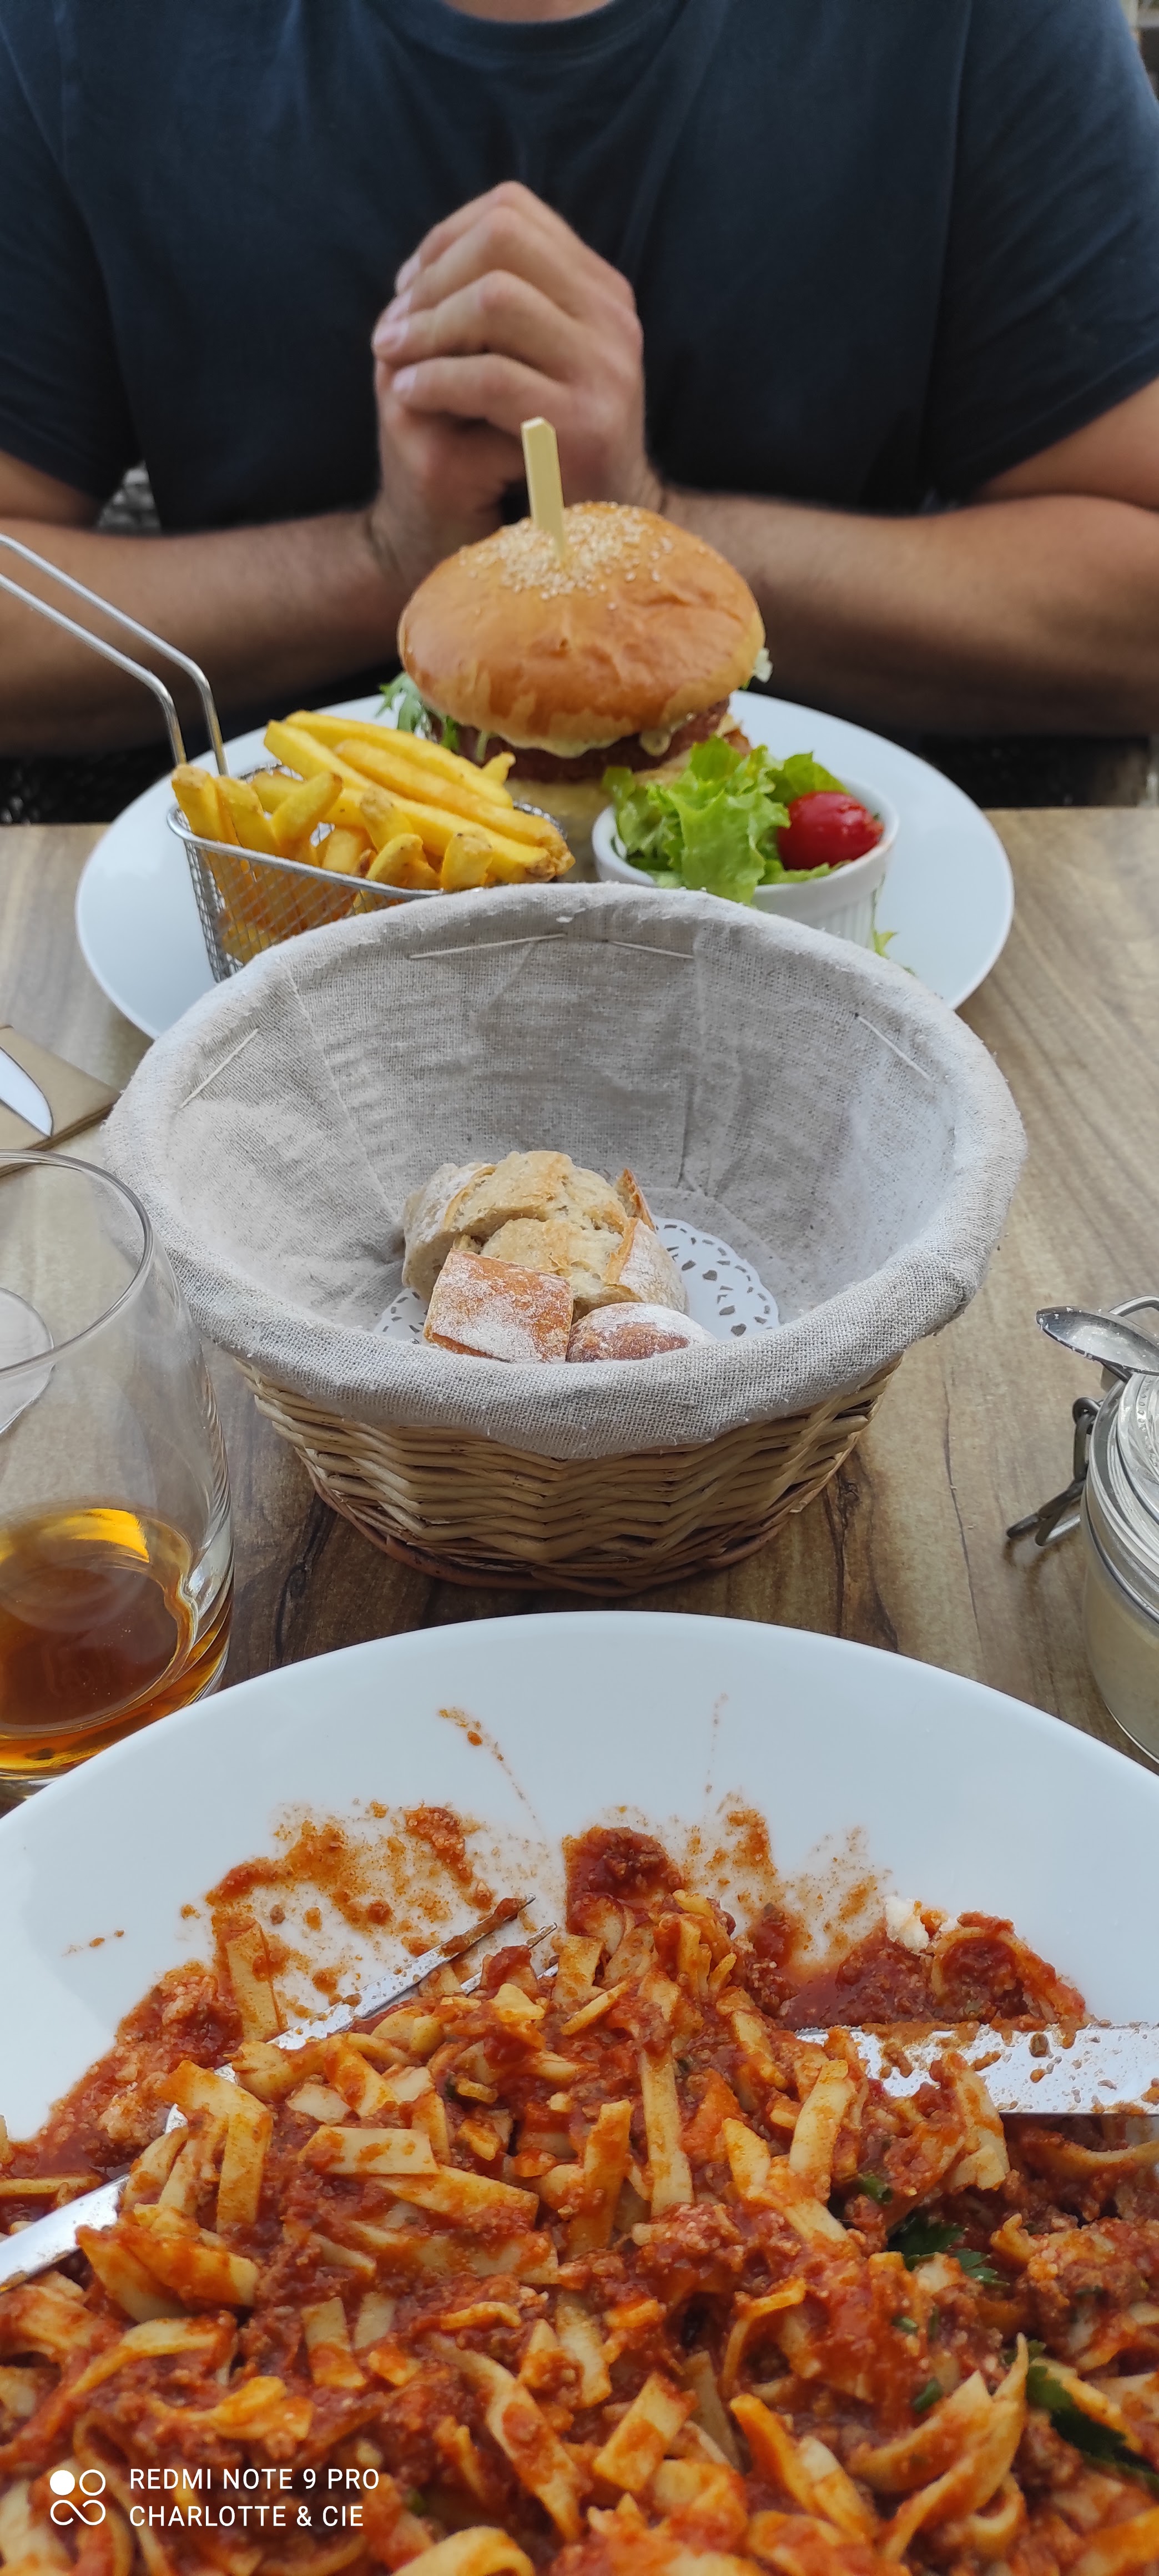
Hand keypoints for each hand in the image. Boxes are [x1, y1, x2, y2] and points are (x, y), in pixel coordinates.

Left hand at [368, 181, 662, 588]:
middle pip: (503, 239)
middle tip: (391, 327)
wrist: (593, 546)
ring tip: (393, 360)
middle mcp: (614, 320)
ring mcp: (606, 371)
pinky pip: (492, 377)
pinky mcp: (583, 427)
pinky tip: (408, 396)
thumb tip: (431, 255)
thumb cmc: (543, 454)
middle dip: (432, 277)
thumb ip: (506, 306)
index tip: (406, 291)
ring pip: (496, 298)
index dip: (443, 239)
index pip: (514, 212)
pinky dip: (436, 380)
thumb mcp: (533, 362)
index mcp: (602, 293)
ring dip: (428, 326)